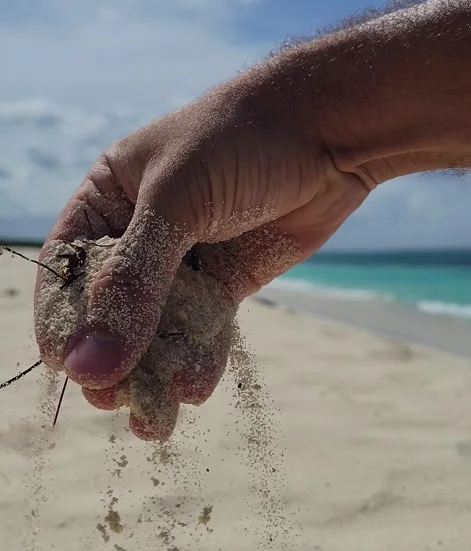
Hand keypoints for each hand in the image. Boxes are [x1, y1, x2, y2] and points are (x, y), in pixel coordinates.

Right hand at [34, 72, 369, 439]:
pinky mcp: (227, 280)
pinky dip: (198, 358)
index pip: (69, 266)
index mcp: (109, 198)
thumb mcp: (176, 203)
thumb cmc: (238, 143)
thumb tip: (88, 363)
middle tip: (111, 401)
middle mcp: (140, 232)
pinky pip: (203, 328)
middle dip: (111, 355)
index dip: (64, 317)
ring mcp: (185, 259)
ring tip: (154, 420)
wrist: (326, 130)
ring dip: (155, 371)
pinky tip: (196, 388)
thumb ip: (134, 281)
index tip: (68, 367)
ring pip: (158, 325)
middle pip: (110, 305)